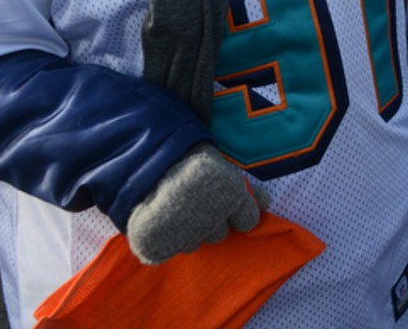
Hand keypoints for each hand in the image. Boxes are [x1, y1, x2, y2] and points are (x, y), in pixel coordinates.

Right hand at [125, 144, 268, 264]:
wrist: (140, 161)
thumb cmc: (186, 158)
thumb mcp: (220, 164)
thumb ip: (245, 186)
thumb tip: (266, 202)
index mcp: (232, 195)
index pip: (248, 221)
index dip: (237, 212)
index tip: (224, 202)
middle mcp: (214, 217)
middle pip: (221, 234)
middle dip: (212, 220)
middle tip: (195, 202)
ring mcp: (187, 234)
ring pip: (197, 242)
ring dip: (191, 229)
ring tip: (177, 207)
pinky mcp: (163, 246)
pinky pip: (174, 249)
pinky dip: (169, 238)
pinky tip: (163, 220)